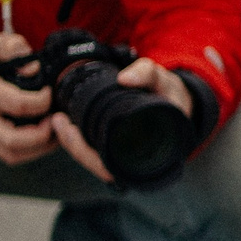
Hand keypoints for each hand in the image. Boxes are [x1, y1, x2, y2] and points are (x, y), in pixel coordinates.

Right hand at [0, 33, 58, 165]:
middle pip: (13, 141)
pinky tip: (39, 134)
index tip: (50, 93)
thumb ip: (15, 48)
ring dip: (39, 148)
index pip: (18, 105)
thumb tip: (33, 69)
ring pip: (10, 155)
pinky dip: (27, 149)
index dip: (43, 102)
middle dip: (43, 136)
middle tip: (57, 121)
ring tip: (54, 130)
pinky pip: (4, 153)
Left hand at [53, 57, 191, 183]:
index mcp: (152, 154)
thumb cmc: (173, 98)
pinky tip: (68, 125)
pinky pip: (98, 154)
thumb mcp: (166, 83)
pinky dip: (81, 142)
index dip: (85, 153)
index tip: (70, 129)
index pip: (111, 167)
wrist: (181, 104)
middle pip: (98, 166)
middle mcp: (138, 162)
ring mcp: (128, 158)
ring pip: (95, 161)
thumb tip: (124, 78)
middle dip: (74, 146)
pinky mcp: (120, 151)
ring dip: (74, 144)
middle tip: (59, 122)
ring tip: (59, 121)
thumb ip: (148, 74)